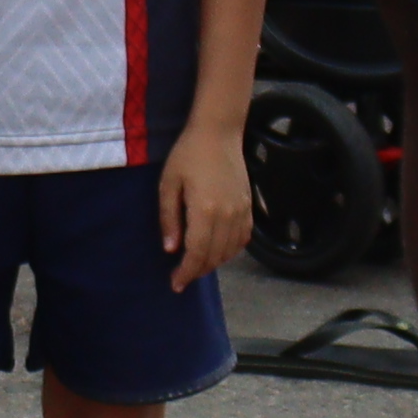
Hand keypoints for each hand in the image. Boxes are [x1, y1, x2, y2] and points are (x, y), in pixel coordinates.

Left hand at [160, 119, 254, 289]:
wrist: (218, 134)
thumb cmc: (187, 155)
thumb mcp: (168, 184)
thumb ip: (169, 218)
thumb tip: (170, 249)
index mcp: (205, 210)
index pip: (197, 253)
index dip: (186, 272)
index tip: (175, 284)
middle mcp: (228, 215)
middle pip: (215, 256)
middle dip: (197, 271)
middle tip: (182, 276)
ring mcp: (242, 211)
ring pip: (230, 251)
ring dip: (213, 262)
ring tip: (196, 264)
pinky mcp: (249, 206)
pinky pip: (243, 239)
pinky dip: (230, 250)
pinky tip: (217, 250)